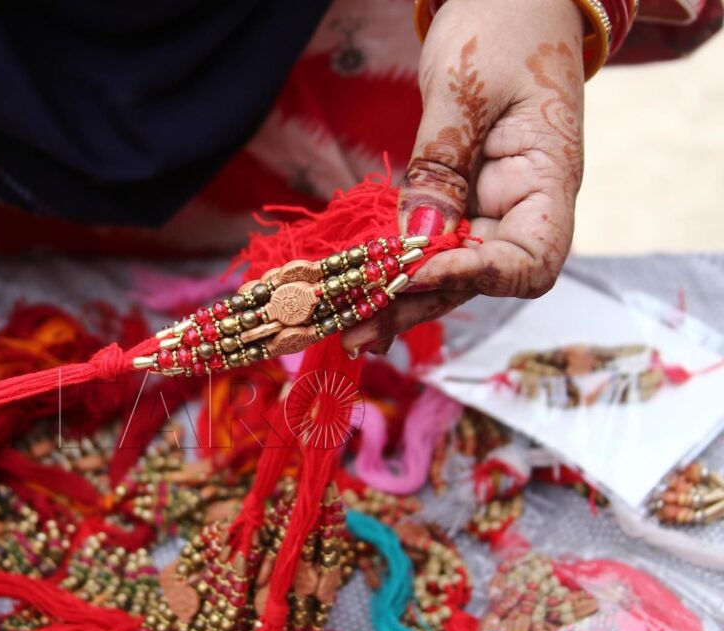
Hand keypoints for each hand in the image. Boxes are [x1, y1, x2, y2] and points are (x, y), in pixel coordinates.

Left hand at [342, 0, 585, 354]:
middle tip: (357, 333)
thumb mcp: (466, 89)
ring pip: (448, 270)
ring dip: (400, 301)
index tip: (412, 273)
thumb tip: (417, 238)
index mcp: (549, 178)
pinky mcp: (458, 198)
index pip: (528, 260)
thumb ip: (440, 164)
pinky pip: (429, 243)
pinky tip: (359, 291)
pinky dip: (396, 267)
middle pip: (478, 278)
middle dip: (419, 305)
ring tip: (349, 330)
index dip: (474, 277)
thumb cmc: (503, 25)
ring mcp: (491, 205)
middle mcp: (523, 205)